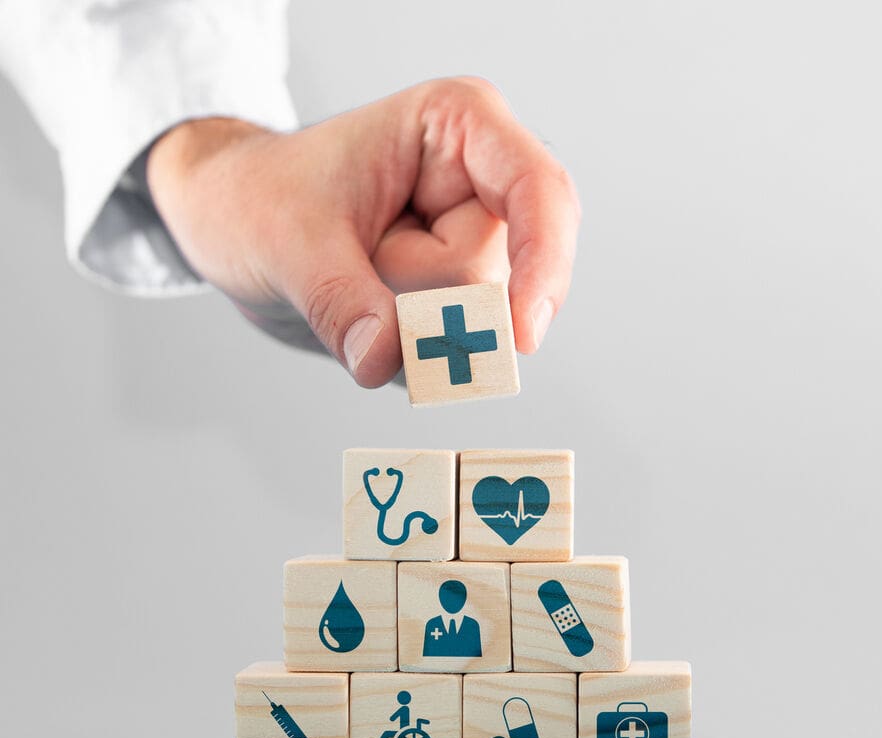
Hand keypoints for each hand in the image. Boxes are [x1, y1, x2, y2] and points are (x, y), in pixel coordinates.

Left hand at [146, 77, 579, 387]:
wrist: (232, 222)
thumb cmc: (257, 198)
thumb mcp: (285, 243)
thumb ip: (341, 302)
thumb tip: (382, 361)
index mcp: (459, 127)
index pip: (539, 192)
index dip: (543, 263)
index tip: (521, 335)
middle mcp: (486, 180)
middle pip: (493, 275)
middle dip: (421, 295)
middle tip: (355, 260)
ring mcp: (482, 240)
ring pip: (479, 322)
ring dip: (407, 322)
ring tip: (356, 275)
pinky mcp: (469, 292)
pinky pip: (462, 352)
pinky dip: (411, 350)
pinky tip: (370, 308)